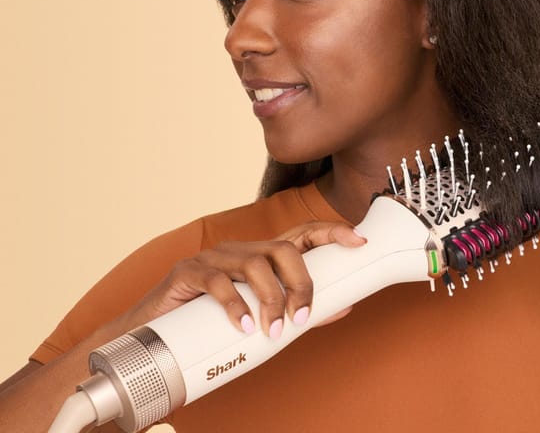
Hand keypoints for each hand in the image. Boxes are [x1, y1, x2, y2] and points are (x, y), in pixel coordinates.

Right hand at [123, 221, 364, 337]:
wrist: (151, 336)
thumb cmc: (212, 325)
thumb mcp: (260, 316)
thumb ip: (297, 310)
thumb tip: (343, 307)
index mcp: (260, 257)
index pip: (302, 233)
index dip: (331, 231)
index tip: (359, 240)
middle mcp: (240, 250)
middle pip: (283, 249)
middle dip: (300, 282)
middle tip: (301, 317)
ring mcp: (213, 257)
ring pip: (255, 264)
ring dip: (270, 299)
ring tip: (272, 331)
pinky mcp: (187, 271)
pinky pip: (217, 280)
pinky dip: (236, 304)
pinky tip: (244, 325)